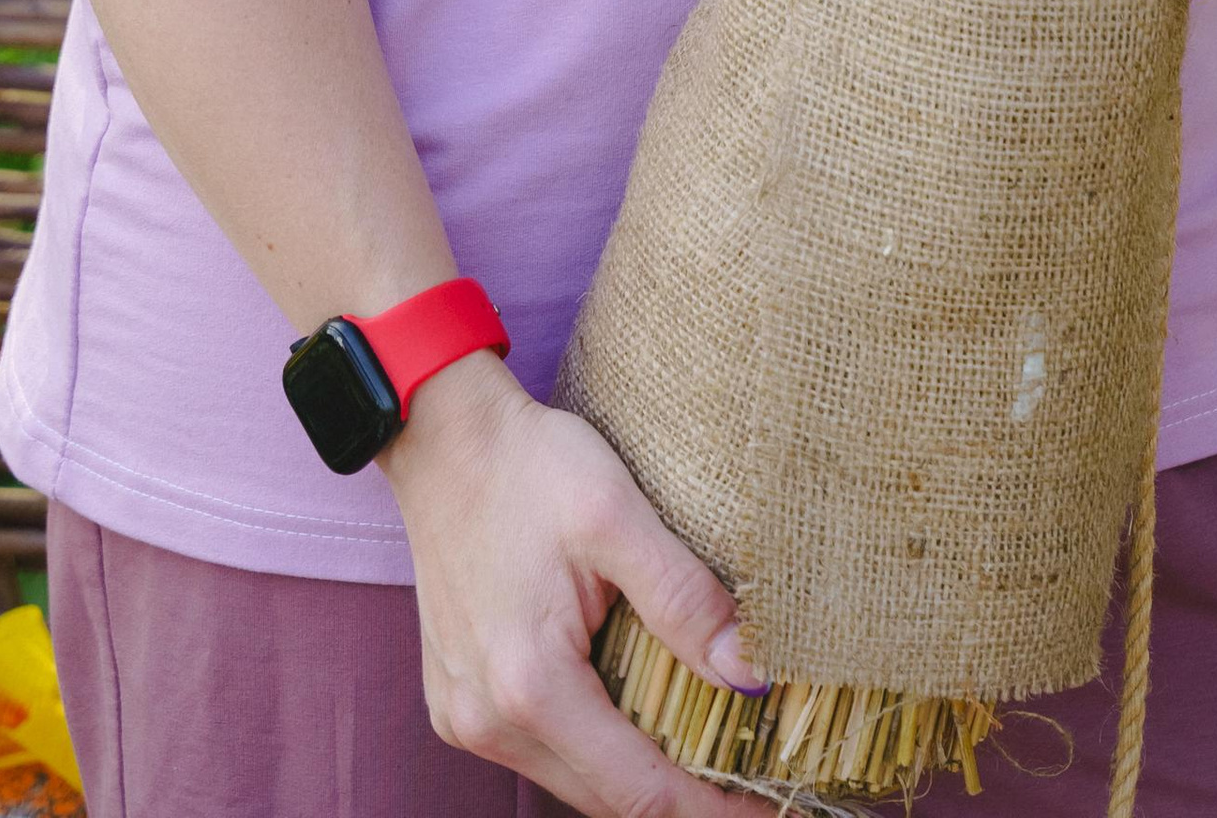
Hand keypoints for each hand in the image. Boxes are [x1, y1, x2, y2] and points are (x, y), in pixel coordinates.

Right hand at [385, 352, 758, 815]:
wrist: (442, 436)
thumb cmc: (528, 466)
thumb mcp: (616, 515)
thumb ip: (684, 599)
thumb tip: (752, 676)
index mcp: (530, 686)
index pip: (640, 791)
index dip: (713, 810)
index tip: (773, 811)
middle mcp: (487, 722)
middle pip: (606, 800)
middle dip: (683, 799)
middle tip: (753, 780)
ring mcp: (465, 715)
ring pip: (574, 779)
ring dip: (639, 773)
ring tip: (709, 748)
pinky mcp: (458, 700)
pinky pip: (541, 750)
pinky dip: (595, 746)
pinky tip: (639, 712)